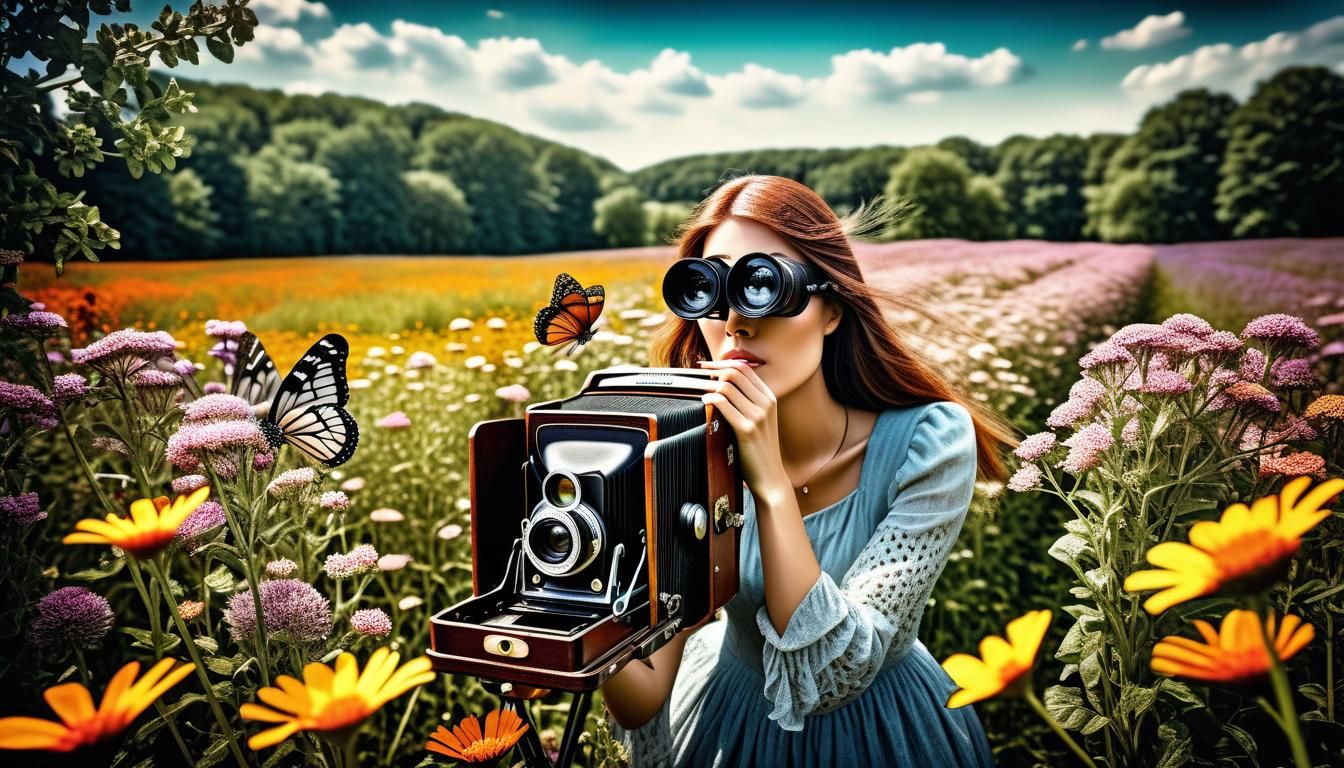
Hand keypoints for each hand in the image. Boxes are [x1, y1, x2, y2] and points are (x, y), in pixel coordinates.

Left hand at [690, 359, 787, 499]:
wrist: (770, 477)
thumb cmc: (759, 450)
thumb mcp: (759, 420)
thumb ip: (746, 402)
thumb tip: (721, 386)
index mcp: (769, 398)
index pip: (744, 368)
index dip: (722, 363)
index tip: (706, 365)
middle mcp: (766, 403)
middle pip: (735, 372)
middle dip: (712, 369)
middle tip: (696, 372)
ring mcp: (758, 416)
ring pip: (727, 386)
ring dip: (707, 384)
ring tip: (696, 388)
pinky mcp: (747, 429)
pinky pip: (724, 404)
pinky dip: (710, 398)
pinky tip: (703, 401)